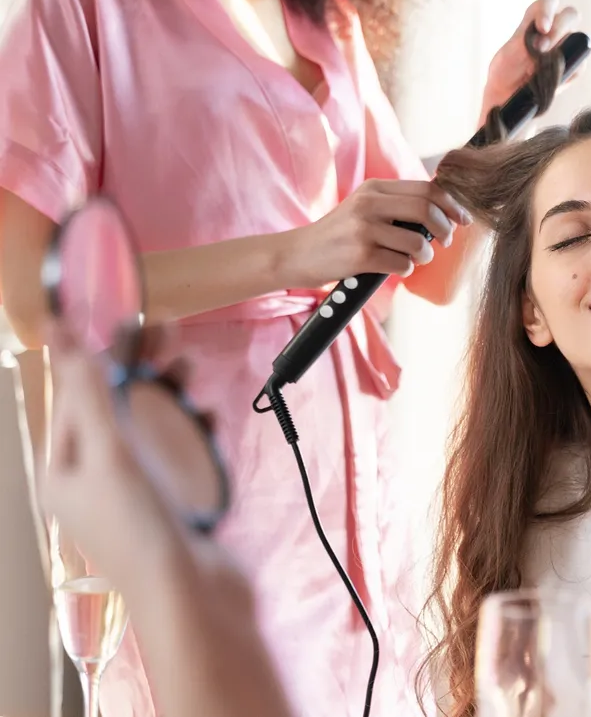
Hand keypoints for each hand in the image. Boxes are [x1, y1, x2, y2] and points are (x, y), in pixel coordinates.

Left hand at [41, 323, 188, 588]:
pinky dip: (194, 425)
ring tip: (189, 366)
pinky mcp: (174, 494)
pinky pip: (181, 446)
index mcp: (66, 468)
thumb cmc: (140, 528)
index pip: (75, 395)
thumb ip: (90, 392)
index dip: (99, 353)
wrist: (194, 593)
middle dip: (141, 365)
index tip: (125, 317)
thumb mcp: (108, 453)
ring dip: (170, 390)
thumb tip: (63, 335)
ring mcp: (138, 485)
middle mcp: (97, 474)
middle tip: (167, 330)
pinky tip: (208, 417)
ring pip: (152, 420)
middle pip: (117, 403)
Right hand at [290, 178, 472, 287]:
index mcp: (374, 188)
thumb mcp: (364, 207)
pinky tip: (394, 268)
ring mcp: (363, 229)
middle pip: (427, 209)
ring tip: (415, 258)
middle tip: (445, 242)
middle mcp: (369, 204)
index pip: (427, 188)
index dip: (452, 204)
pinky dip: (405, 269)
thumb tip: (444, 210)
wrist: (296, 254)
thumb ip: (397, 204)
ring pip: (417, 242)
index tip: (463, 219)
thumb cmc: (339, 235)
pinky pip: (401, 265)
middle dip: (445, 229)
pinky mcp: (359, 256)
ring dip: (425, 255)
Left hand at [482, 0, 581, 111]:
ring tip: (546, 64)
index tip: (541, 28)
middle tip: (542, 48)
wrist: (507, 94)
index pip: (548, 2)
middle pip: (570, 14)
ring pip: (580, 37)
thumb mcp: (508, 56)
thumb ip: (523, 44)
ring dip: (565, 47)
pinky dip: (569, 70)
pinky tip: (554, 79)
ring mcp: (567, 47)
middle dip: (558, 28)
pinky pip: (580, 65)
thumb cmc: (505, 71)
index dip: (547, 10)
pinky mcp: (574, 67)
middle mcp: (555, 29)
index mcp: (536, 20)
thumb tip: (541, 42)